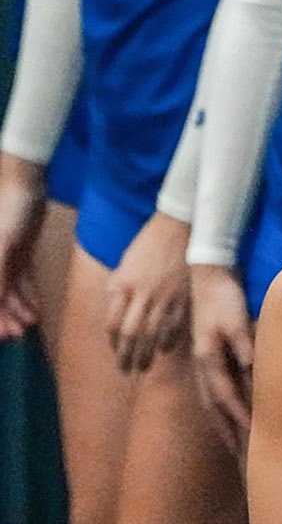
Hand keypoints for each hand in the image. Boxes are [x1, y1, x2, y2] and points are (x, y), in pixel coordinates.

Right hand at [0, 153, 47, 339]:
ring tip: (31, 322)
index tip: (5, 335)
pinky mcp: (19, 253)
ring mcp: (4, 258)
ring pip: (10, 289)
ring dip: (19, 307)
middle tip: (22, 333)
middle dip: (8, 316)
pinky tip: (36, 307)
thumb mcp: (3, 248)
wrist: (26, 188)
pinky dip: (29, 293)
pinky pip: (22, 278)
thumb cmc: (10, 215)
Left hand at [106, 211, 190, 371]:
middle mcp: (142, 294)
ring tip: (144, 366)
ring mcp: (164, 298)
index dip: (113, 342)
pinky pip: (175, 326)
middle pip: (131, 334)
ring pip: (152, 334)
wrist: (180, 229)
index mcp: (123, 285)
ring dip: (147, 354)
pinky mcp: (183, 298)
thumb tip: (115, 306)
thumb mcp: (125, 263)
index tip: (115, 351)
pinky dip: (169, 341)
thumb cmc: (149, 243)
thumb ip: (119, 286)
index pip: (112, 323)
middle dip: (127, 355)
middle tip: (127, 369)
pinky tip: (165, 349)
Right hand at [191, 264, 254, 456]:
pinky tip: (229, 412)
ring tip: (234, 442)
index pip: (225, 395)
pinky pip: (214, 388)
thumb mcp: (236, 320)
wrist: (207, 274)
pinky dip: (221, 405)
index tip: (255, 434)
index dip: (240, 415)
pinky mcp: (208, 354)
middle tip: (241, 456)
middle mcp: (202, 363)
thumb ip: (244, 346)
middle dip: (227, 430)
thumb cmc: (223, 296)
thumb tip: (253, 370)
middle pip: (213, 406)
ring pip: (210, 400)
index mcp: (208, 358)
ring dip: (222, 422)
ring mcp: (203, 360)